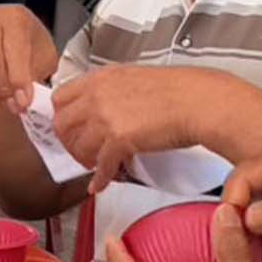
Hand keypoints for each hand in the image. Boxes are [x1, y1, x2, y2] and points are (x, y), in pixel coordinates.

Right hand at [0, 5, 58, 116]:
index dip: (19, 79)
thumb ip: (37, 74)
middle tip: (15, 106)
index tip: (24, 101)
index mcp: (15, 17)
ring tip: (3, 102)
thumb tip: (26, 100)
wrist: (8, 27)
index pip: (14, 50)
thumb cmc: (27, 41)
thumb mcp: (42, 54)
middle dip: (3, 86)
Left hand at [51, 65, 237, 193]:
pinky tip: (100, 184)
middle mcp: (97, 96)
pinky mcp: (119, 140)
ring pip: (78, 147)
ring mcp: (105, 118)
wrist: (199, 101)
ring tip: (94, 165)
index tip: (68, 127)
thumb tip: (104, 106)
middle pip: (62, 124)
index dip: (62, 116)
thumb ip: (112, 91)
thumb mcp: (135, 78)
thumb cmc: (179, 90)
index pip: (61, 98)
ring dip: (84, 160)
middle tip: (79, 150)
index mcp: (100, 78)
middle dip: (69, 141)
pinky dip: (100, 179)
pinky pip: (101, 165)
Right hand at [220, 142, 261, 261]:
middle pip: (233, 195)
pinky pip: (247, 231)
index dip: (234, 202)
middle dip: (231, 219)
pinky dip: (247, 242)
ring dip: (237, 233)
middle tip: (235, 241)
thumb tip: (248, 218)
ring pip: (236, 214)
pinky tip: (252, 252)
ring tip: (243, 249)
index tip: (233, 226)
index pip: (242, 178)